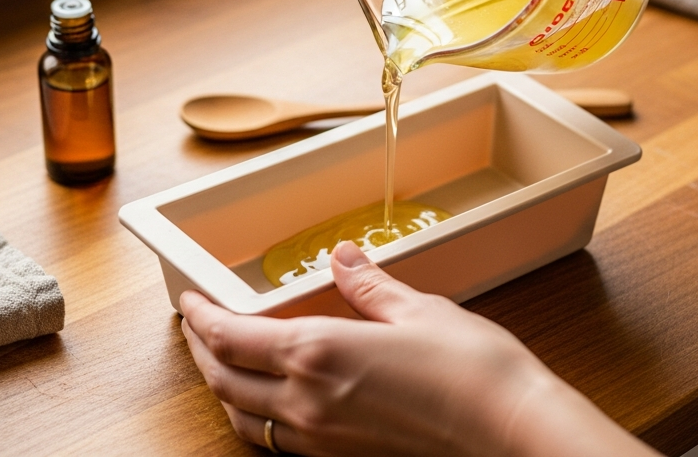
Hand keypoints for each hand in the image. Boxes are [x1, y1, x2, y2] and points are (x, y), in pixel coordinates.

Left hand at [180, 241, 657, 455]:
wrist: (509, 431)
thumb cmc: (471, 369)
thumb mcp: (416, 309)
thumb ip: (368, 286)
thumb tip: (342, 259)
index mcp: (317, 353)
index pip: (230, 337)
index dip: (201, 318)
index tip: (189, 301)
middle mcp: (307, 402)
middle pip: (224, 381)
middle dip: (202, 352)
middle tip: (198, 328)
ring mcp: (322, 439)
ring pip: (243, 418)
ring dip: (223, 388)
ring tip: (224, 364)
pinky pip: (275, 441)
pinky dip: (255, 417)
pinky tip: (270, 402)